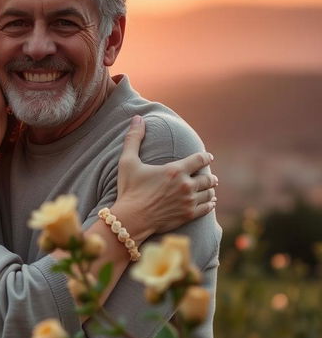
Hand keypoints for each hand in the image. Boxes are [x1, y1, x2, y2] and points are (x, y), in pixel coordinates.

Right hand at [112, 116, 216, 242]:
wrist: (131, 219)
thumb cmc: (129, 189)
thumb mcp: (127, 162)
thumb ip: (133, 138)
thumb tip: (137, 118)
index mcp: (175, 170)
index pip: (199, 159)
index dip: (205, 157)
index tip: (208, 157)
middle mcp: (185, 185)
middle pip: (207, 178)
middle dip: (209, 176)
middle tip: (210, 176)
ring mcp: (188, 201)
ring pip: (208, 193)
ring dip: (210, 190)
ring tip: (210, 188)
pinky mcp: (187, 215)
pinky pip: (206, 208)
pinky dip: (210, 204)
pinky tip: (210, 202)